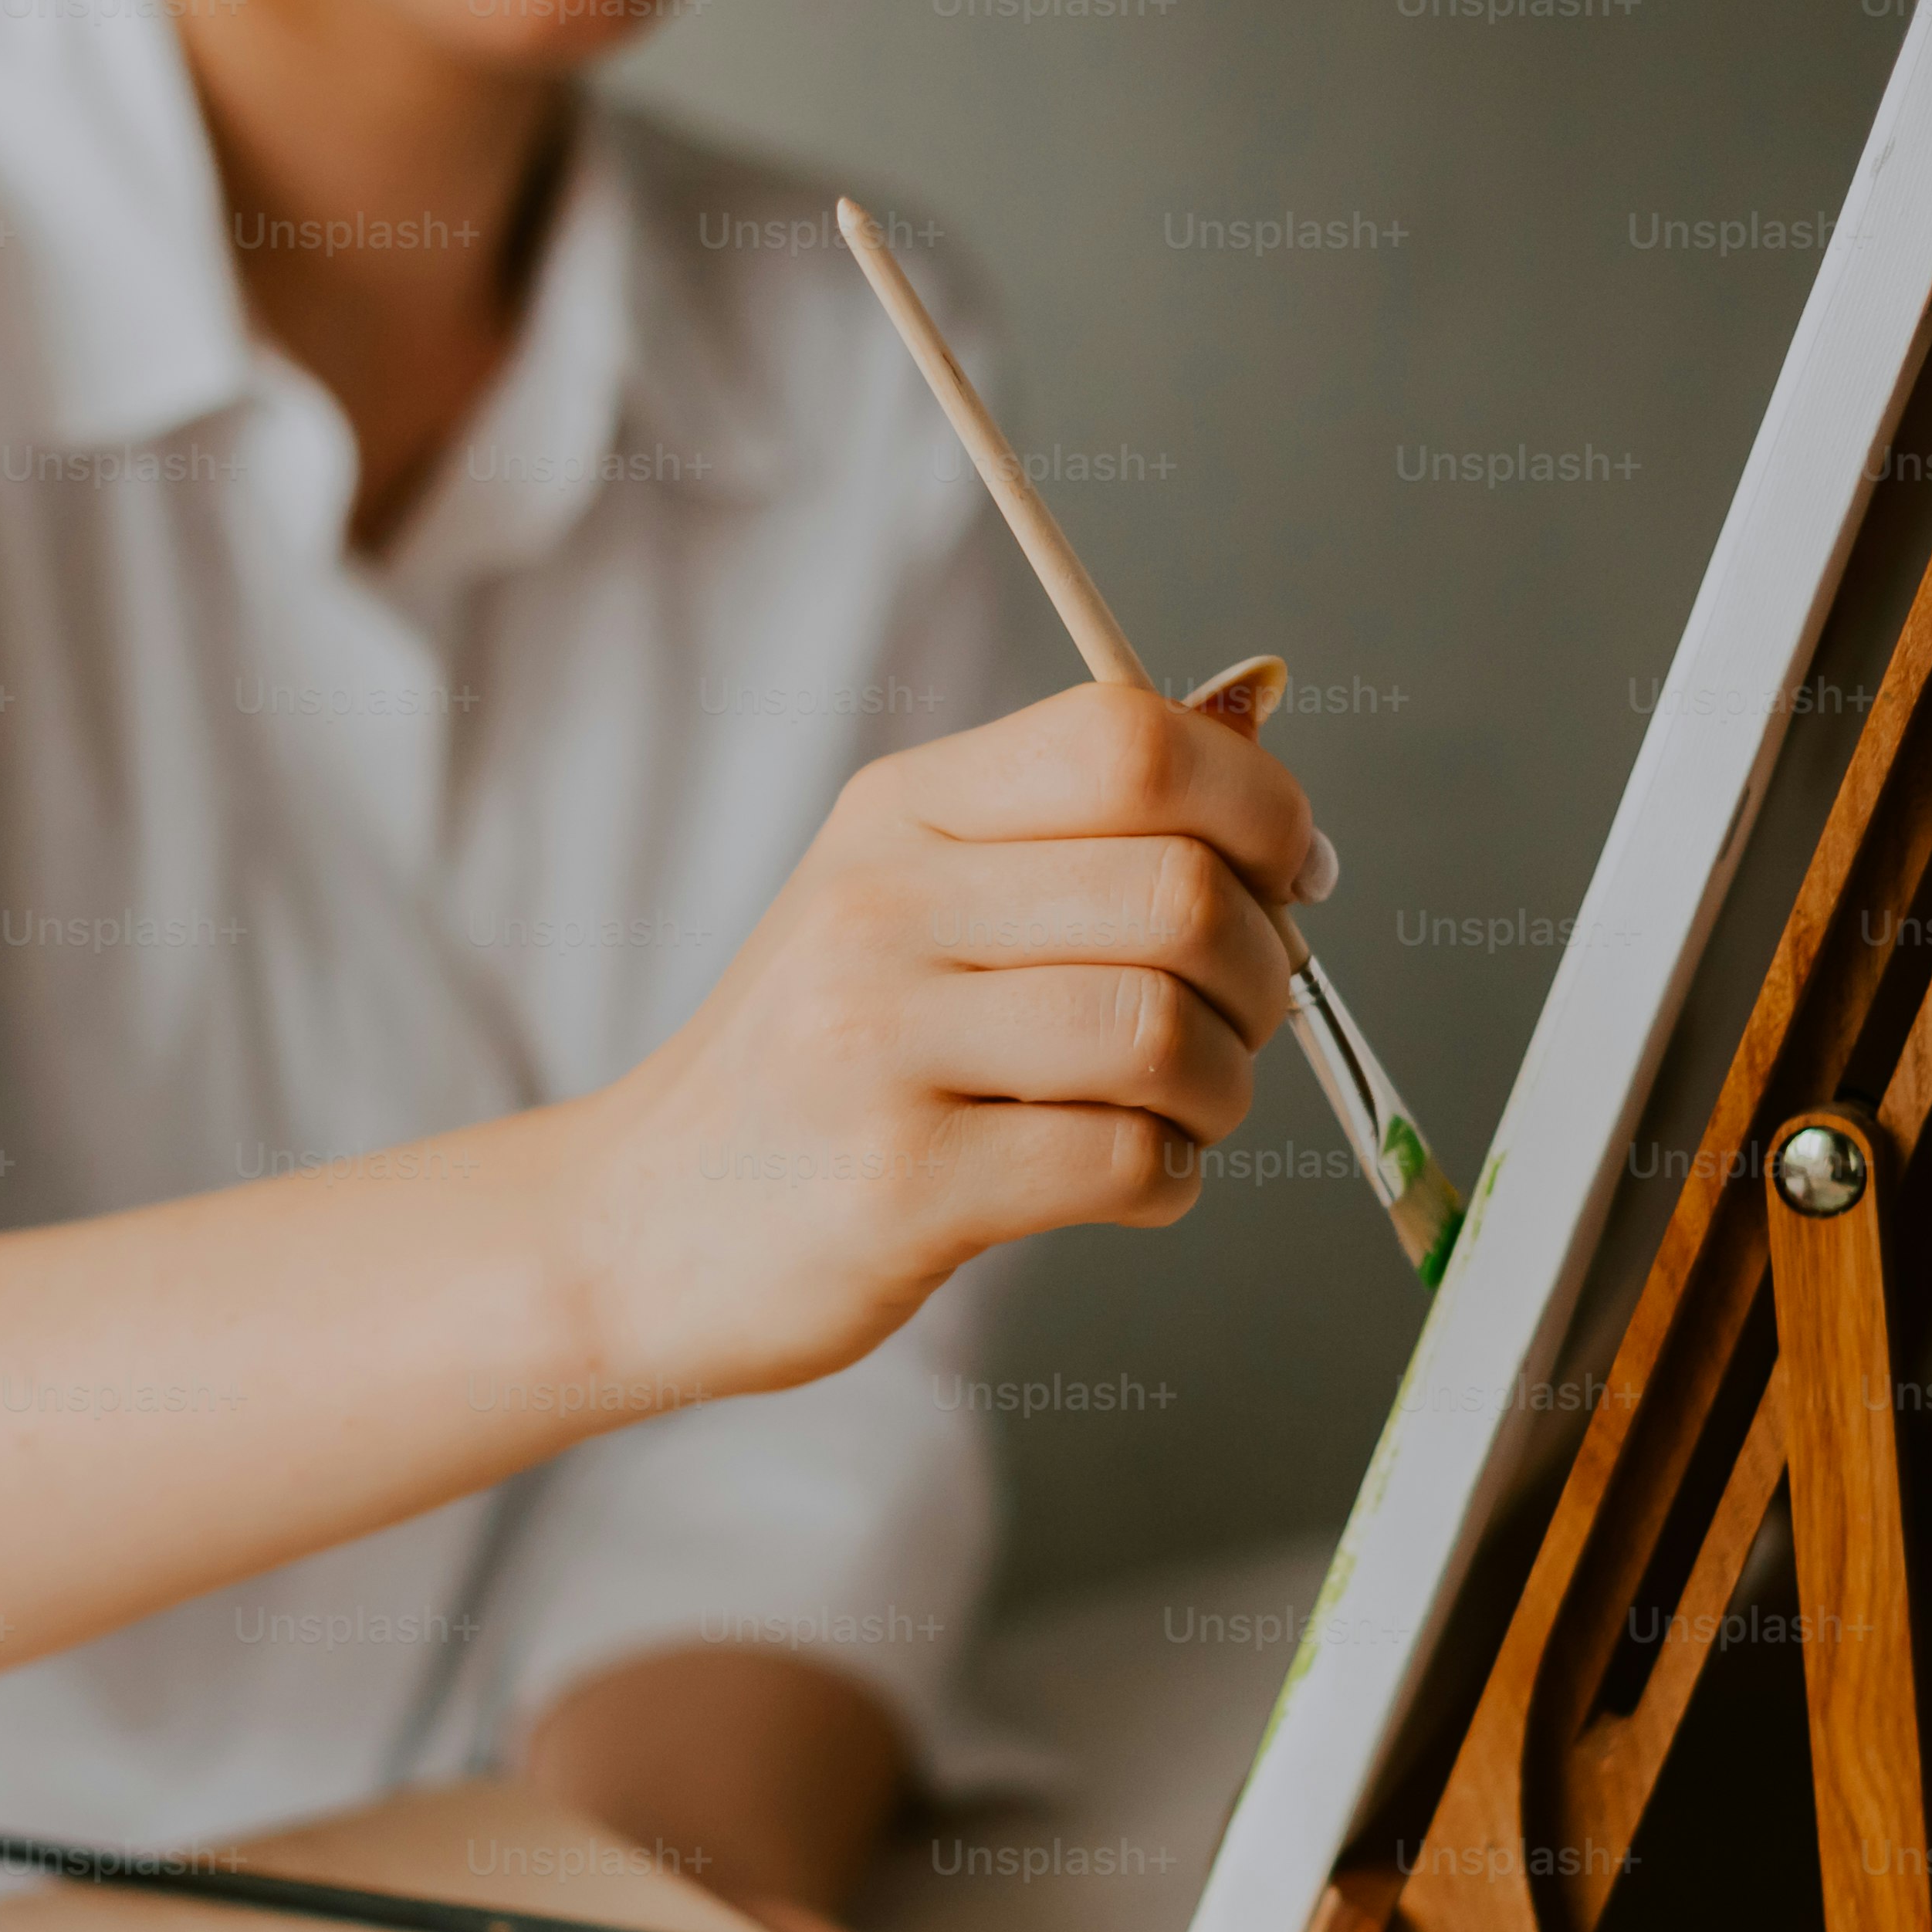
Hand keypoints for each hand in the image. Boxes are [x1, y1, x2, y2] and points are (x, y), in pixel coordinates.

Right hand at [544, 681, 1310, 1399]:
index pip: (1127, 739)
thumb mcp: (909, 895)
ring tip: (1185, 1110)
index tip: (1291, 873)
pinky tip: (1131, 1180)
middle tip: (1246, 1019)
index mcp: (898, 811)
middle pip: (1177, 892)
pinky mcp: (897, 1187)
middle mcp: (879, 908)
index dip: (1259, 801)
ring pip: (1163, 1032)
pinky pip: (1122, 1162)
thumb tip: (1260, 706)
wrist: (640, 1226)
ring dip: (1225, 1089)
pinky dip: (1170, 1182)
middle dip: (1267, 970)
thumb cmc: (814, 1063)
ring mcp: (877, 1047)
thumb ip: (1076, 817)